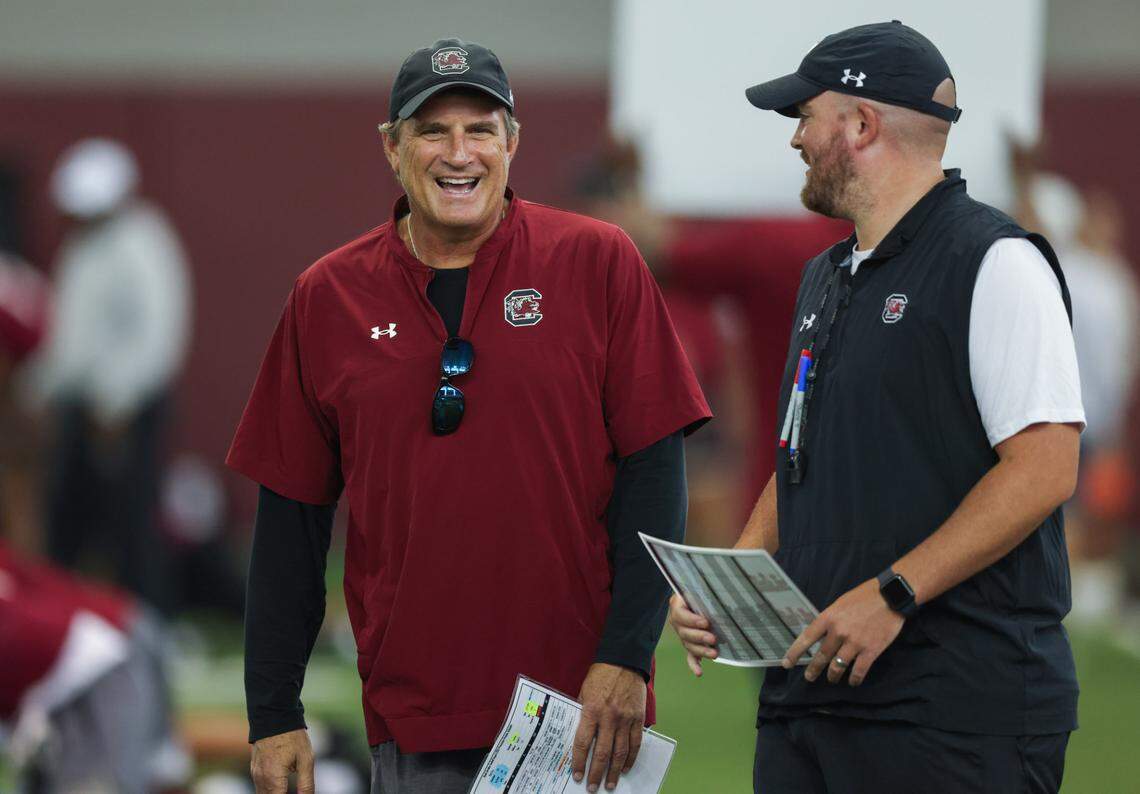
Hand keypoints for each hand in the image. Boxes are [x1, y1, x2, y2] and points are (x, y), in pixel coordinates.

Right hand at [250, 728, 313, 793]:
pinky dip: (269, 790)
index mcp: (274, 778)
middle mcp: (261, 779)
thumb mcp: (306, 760)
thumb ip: (306, 784)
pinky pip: (260, 787)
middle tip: (291, 789)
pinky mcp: (254, 769)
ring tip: (286, 788)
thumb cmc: (292, 737)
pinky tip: (279, 788)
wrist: (274, 716)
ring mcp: (256, 774)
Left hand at [571, 663, 646, 791]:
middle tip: (592, 787)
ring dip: (614, 771)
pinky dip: (631, 758)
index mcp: (591, 710)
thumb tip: (578, 731)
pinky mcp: (638, 718)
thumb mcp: (584, 691)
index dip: (579, 761)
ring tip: (609, 784)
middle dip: (596, 773)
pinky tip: (625, 768)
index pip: (582, 742)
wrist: (625, 660)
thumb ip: (582, 711)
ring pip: (620, 752)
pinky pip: (635, 743)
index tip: (577, 775)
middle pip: (601, 752)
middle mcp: (609, 717)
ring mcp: (625, 719)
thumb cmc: (601, 674)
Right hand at [668, 593, 717, 675]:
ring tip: (714, 653)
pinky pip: (690, 656)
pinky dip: (694, 664)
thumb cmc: (703, 592)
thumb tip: (719, 598)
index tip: (705, 622)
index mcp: (677, 605)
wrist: (701, 597)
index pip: (680, 614)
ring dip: (701, 650)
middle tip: (713, 638)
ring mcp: (683, 634)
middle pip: (684, 633)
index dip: (692, 620)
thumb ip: (704, 594)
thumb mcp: (701, 589)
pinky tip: (699, 672)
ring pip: (689, 645)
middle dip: (699, 637)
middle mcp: (677, 621)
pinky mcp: (690, 644)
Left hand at [782, 579, 904, 686]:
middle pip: (821, 656)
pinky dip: (854, 679)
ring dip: (833, 676)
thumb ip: (830, 620)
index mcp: (828, 618)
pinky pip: (859, 671)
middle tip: (809, 677)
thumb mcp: (840, 603)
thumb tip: (821, 635)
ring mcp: (854, 643)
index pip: (806, 638)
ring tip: (831, 679)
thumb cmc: (864, 597)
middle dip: (813, 670)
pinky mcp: (871, 651)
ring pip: (838, 666)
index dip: (794, 653)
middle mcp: (838, 632)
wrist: (890, 596)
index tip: (786, 663)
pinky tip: (852, 682)